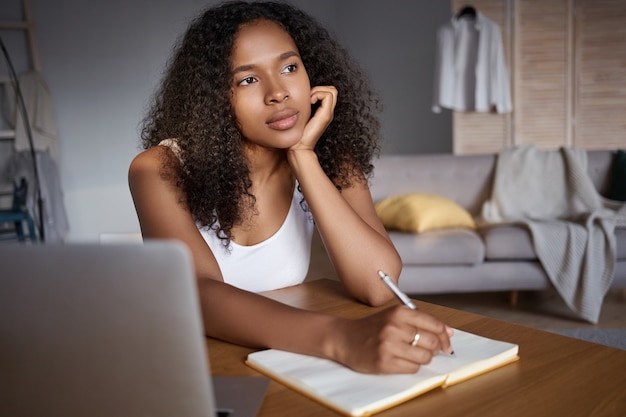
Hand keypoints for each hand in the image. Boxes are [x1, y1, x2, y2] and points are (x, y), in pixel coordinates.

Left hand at [290, 85, 336, 152]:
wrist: (298, 147)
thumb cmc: (296, 134)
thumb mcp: (300, 116)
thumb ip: (302, 108)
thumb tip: (298, 97)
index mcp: (323, 112)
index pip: (328, 92)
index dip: (317, 90)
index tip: (307, 98)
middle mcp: (328, 112)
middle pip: (333, 90)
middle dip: (320, 89)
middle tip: (309, 98)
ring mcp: (328, 114)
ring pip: (332, 91)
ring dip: (319, 91)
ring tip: (310, 100)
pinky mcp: (326, 115)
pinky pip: (328, 96)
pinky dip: (318, 94)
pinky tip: (310, 102)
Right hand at [332, 306, 453, 373]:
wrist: (345, 338)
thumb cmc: (371, 328)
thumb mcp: (394, 316)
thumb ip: (421, 321)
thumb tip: (448, 333)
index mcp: (399, 313)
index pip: (434, 324)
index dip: (445, 336)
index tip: (447, 343)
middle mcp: (394, 327)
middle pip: (432, 342)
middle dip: (434, 349)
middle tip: (428, 350)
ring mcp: (388, 345)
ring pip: (424, 357)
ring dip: (423, 358)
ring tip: (412, 355)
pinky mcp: (384, 362)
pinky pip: (412, 368)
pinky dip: (412, 366)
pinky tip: (402, 360)